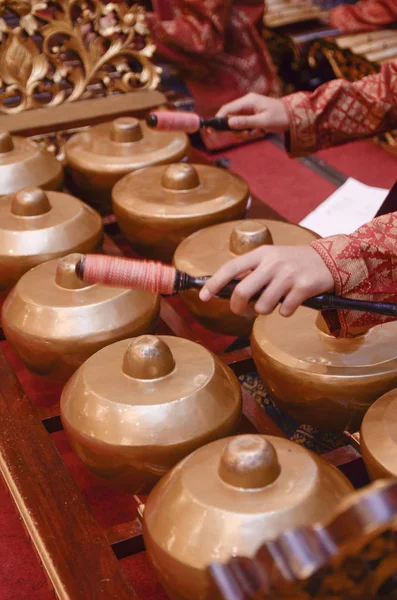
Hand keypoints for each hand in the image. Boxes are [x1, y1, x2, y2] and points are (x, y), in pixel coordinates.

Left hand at [199, 246, 333, 316]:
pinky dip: (285, 312)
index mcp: (261, 254)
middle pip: (243, 291)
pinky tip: (291, 302)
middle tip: (241, 310)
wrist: (330, 260)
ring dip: (265, 310)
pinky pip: (284, 311)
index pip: (231, 267)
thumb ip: (252, 271)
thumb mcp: (271, 259)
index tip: (203, 296)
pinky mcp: (304, 287)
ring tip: (274, 302)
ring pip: (263, 306)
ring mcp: (289, 274)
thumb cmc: (294, 262)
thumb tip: (226, 289)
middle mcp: (274, 262)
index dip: (214, 283)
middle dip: (238, 306)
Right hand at [216, 93, 289, 131]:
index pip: (227, 109)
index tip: (212, 129)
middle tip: (246, 135)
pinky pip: (244, 125)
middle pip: (230, 117)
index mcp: (248, 101)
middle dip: (235, 129)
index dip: (218, 119)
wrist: (294, 116)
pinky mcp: (252, 115)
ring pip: (237, 123)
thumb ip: (245, 123)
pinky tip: (259, 132)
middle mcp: (247, 103)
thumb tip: (229, 124)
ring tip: (257, 133)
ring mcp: (249, 109)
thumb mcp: (262, 122)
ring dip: (244, 132)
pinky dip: (249, 131)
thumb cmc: (280, 117)